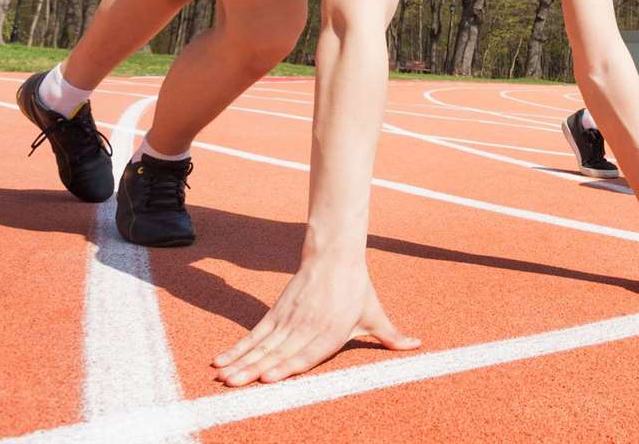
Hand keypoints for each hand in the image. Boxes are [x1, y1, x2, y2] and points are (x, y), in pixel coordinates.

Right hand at [212, 257, 417, 385]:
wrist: (336, 254)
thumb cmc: (356, 288)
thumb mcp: (375, 313)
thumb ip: (391, 335)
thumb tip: (416, 345)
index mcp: (331, 331)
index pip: (306, 353)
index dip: (286, 366)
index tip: (268, 378)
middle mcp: (307, 327)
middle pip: (277, 351)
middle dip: (254, 369)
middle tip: (233, 383)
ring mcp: (289, 319)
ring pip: (262, 344)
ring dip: (241, 361)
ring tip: (223, 376)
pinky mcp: (277, 312)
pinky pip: (255, 333)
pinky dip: (238, 347)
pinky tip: (222, 359)